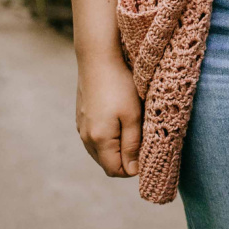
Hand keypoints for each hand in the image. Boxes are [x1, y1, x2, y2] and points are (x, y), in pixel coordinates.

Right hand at [75, 53, 142, 177]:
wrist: (97, 57)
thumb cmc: (119, 85)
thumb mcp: (133, 116)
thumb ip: (132, 145)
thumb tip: (132, 171)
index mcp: (99, 140)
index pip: (116, 171)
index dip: (133, 168)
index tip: (147, 151)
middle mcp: (86, 137)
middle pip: (107, 163)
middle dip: (125, 158)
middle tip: (142, 139)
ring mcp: (81, 127)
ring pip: (100, 150)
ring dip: (116, 147)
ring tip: (132, 127)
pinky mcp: (81, 116)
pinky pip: (95, 136)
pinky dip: (107, 136)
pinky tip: (118, 118)